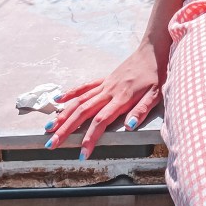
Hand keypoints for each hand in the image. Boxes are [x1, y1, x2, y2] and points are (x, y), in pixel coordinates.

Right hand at [43, 41, 167, 159]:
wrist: (153, 51)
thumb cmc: (156, 75)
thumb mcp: (155, 95)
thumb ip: (142, 110)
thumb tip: (130, 126)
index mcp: (122, 98)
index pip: (101, 121)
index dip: (90, 138)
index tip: (82, 154)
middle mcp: (109, 92)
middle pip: (83, 113)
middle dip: (66, 130)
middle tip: (51, 144)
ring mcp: (104, 85)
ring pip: (79, 101)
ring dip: (63, 115)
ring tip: (49, 128)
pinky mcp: (104, 79)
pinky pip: (84, 88)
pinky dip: (70, 94)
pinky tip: (57, 101)